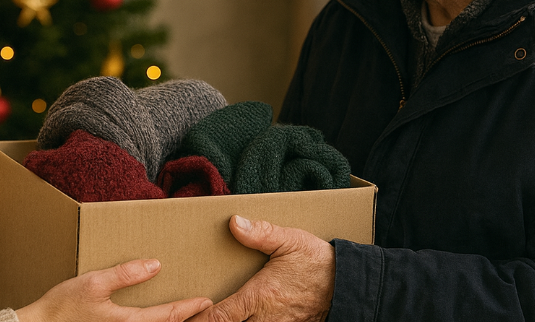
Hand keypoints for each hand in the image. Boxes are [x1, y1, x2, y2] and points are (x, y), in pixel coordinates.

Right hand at [16, 259, 211, 321]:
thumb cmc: (62, 307)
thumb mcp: (93, 283)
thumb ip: (125, 274)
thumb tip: (155, 265)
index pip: (168, 316)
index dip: (189, 307)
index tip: (207, 300)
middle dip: (185, 320)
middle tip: (205, 310)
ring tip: (184, 314)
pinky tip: (154, 318)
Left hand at [190, 215, 334, 321]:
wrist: (348, 285)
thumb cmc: (317, 263)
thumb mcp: (290, 241)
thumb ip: (260, 233)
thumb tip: (234, 222)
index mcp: (259, 297)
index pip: (220, 317)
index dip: (200, 320)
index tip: (186, 316)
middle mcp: (265, 318)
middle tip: (193, 316)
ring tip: (215, 316)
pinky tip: (244, 317)